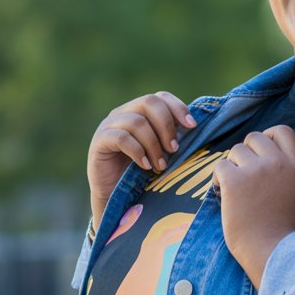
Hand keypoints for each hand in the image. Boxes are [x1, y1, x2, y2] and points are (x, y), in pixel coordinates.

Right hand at [87, 92, 196, 227]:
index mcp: (139, 111)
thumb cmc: (142, 174)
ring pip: (137, 122)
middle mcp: (123, 113)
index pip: (160, 97)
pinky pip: (121, 138)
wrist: (115, 197)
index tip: (192, 127)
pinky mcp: (99, 141)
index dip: (178, 108)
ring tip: (161, 165)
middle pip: (149, 103)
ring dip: (154, 145)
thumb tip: (196, 127)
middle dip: (166, 126)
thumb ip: (173, 137)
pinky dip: (138, 151)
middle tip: (174, 149)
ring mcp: (109, 125)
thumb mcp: (162, 152)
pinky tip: (145, 166)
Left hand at [212, 125, 294, 288]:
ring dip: (232, 167)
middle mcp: (277, 163)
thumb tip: (267, 153)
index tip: (261, 151)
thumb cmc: (279, 227)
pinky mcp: (235, 180)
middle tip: (244, 174)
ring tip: (235, 189)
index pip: (284, 130)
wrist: (270, 250)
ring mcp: (256, 170)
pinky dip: (218, 179)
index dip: (269, 135)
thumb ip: (287, 170)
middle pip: (255, 137)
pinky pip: (220, 166)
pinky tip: (224, 194)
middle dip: (246, 153)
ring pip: (235, 151)